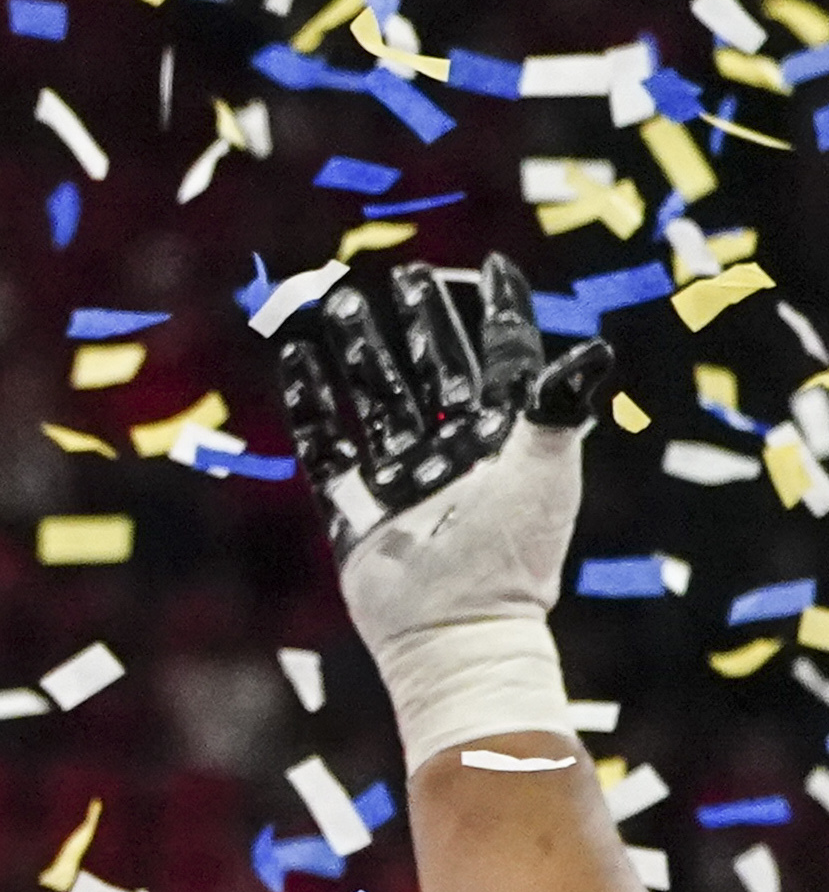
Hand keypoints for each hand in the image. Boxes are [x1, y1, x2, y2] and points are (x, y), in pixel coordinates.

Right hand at [272, 251, 606, 761]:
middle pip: (435, 370)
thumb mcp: (546, 468)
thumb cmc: (516, 549)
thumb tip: (594, 351)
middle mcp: (456, 450)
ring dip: (359, 351)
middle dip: (420, 324)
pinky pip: (326, 441)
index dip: (502, 312)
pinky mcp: (355, 504)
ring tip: (337, 302)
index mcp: (509, 438)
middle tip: (402, 276)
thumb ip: (559, 405)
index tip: (493, 265)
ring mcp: (403, 476)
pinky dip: (309, 399)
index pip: (507, 359)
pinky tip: (297, 358)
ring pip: (378, 396)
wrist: (457, 625)